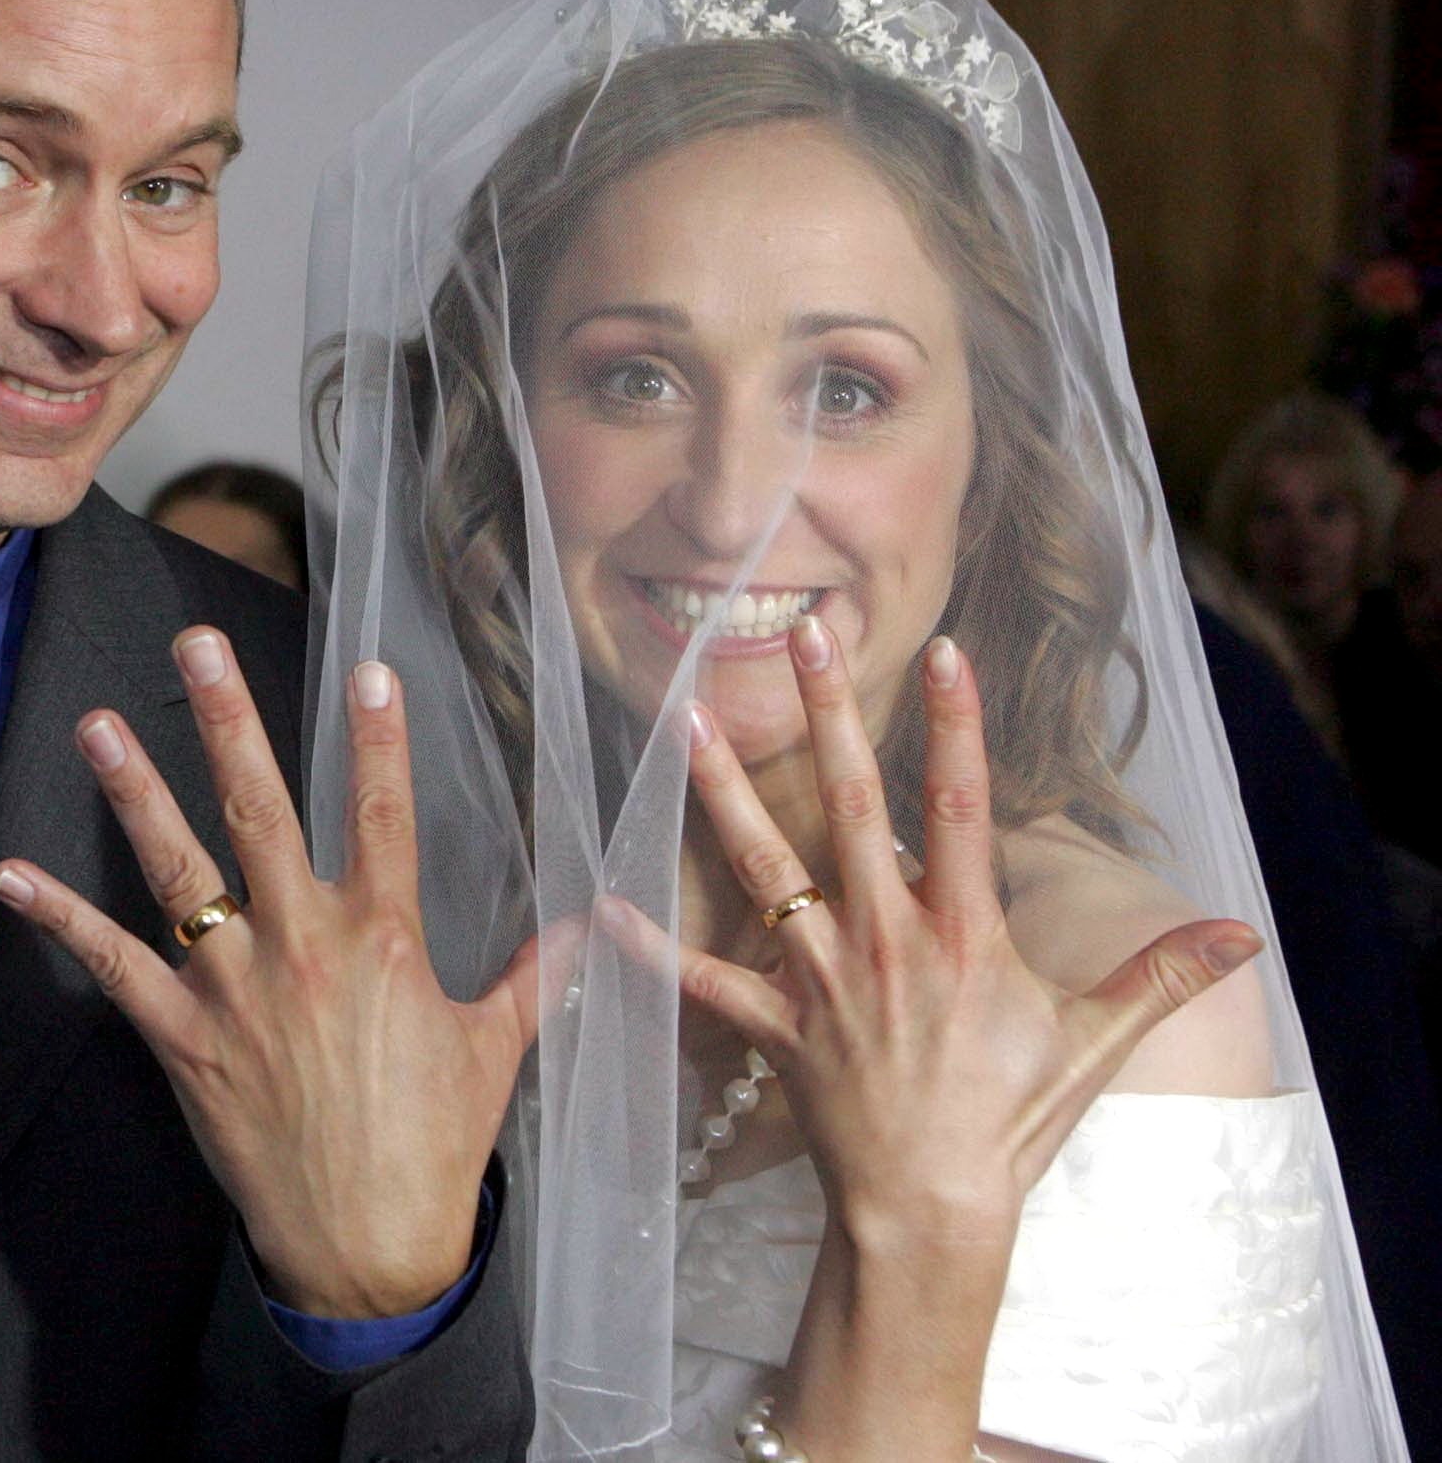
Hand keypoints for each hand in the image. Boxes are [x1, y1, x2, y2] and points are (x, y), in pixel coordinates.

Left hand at [0, 628, 541, 1318]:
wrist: (368, 1245)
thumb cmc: (437, 1146)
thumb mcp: (496, 1051)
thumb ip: (532, 975)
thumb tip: (588, 928)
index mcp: (383, 939)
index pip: (385, 816)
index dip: (379, 741)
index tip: (370, 668)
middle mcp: (302, 945)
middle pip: (261, 812)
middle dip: (229, 722)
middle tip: (197, 648)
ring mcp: (234, 988)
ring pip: (178, 870)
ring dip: (135, 793)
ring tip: (97, 724)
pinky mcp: (183, 1036)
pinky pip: (112, 966)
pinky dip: (61, 919)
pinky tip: (10, 874)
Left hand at [605, 619, 1262, 1244]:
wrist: (930, 1212)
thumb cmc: (1010, 1124)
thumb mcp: (1093, 1044)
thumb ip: (1159, 977)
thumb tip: (1243, 931)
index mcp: (960, 933)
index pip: (959, 805)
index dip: (955, 725)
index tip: (946, 650)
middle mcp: (882, 938)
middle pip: (850, 806)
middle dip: (827, 715)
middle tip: (802, 636)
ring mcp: (820, 977)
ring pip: (763, 865)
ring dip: (719, 790)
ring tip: (685, 719)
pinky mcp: (773, 1024)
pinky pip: (704, 979)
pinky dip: (654, 946)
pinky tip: (605, 905)